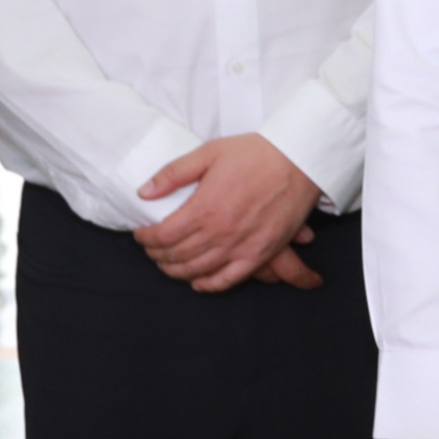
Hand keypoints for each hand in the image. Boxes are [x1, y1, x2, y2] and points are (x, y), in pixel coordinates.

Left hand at [134, 134, 324, 291]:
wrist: (297, 160)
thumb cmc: (254, 154)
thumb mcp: (208, 153)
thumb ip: (173, 174)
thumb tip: (144, 192)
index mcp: (204, 208)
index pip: (163, 235)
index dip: (147, 238)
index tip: (141, 234)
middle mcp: (219, 233)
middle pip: (177, 256)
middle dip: (157, 255)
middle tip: (151, 249)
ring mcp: (240, 247)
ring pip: (198, 271)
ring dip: (176, 271)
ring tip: (167, 264)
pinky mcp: (260, 254)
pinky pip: (229, 279)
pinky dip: (209, 285)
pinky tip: (197, 282)